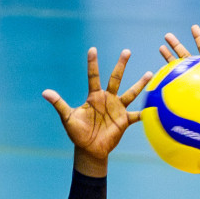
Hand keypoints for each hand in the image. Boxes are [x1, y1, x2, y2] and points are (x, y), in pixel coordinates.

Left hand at [43, 48, 151, 176]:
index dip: (92, 63)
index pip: (93, 76)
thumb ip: (59, 104)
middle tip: (126, 51)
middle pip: (115, 78)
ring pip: (131, 94)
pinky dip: (146, 113)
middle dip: (121, 65)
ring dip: (140, 84)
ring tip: (149, 73)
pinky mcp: (124, 121)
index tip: (92, 49)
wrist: (89, 149)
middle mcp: (107, 99)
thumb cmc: (78, 133)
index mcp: (94, 97)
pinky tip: (154, 107)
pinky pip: (137, 116)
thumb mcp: (68, 118)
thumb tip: (45, 92)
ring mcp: (117, 109)